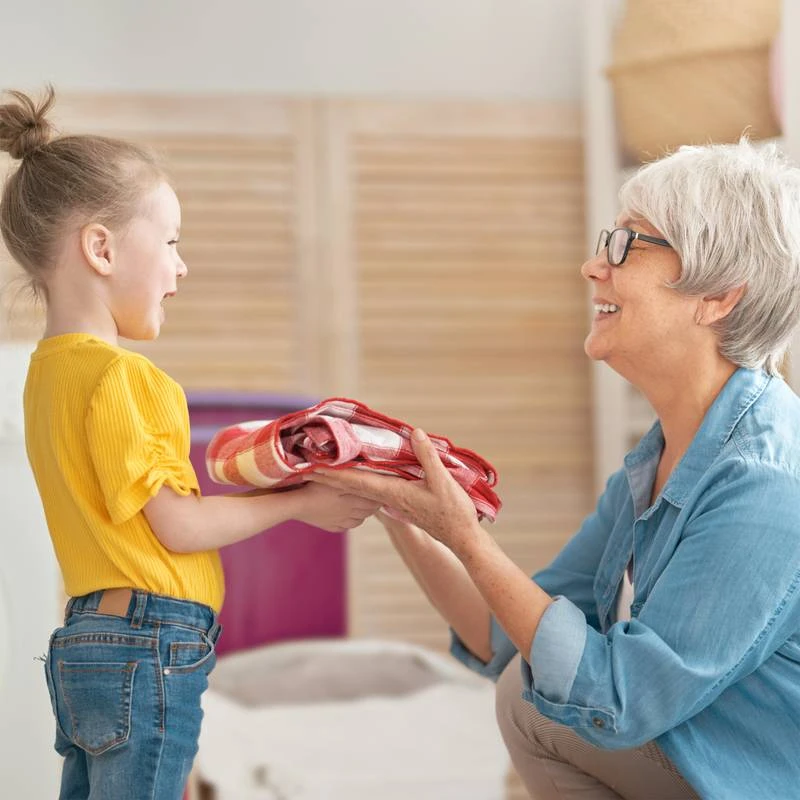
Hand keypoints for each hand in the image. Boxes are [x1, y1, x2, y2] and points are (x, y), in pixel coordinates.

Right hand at [292, 482, 380, 532]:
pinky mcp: (332, 527)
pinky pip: (347, 526)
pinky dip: (350, 521)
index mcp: (352, 500)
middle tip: (373, 497)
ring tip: (360, 506)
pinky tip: (347, 515)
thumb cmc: (315, 487)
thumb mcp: (334, 479)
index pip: (373, 502)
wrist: (297, 504)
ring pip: (359, 521)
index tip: (379, 491)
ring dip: (363, 514)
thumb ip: (351, 479)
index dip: (377, 497)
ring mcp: (341, 522)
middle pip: (368, 512)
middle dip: (373, 505)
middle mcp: (350, 513)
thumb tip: (367, 479)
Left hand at [308, 429, 481, 554]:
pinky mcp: (401, 501)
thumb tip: (414, 432)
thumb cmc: (453, 512)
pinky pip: (373, 488)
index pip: (356, 480)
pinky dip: (359, 480)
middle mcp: (388, 497)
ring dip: (341, 477)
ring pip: (360, 486)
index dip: (332, 473)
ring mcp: (394, 500)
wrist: (461, 537)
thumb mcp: (443, 481)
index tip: (311, 466)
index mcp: (392, 492)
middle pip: (351, 484)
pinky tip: (357, 474)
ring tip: (323, 466)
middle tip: (304, 464)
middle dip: (328, 474)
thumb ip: (427, 457)